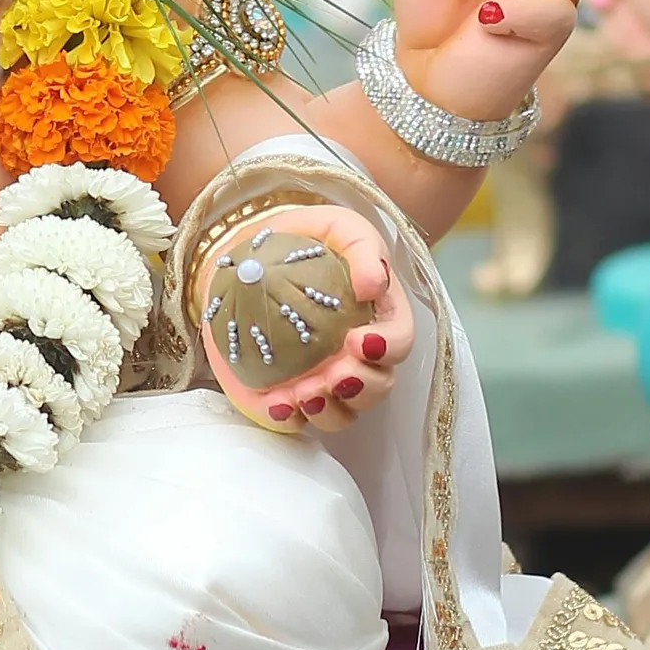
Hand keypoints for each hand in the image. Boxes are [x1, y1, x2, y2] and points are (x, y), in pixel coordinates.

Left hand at [197, 199, 413, 431]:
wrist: (249, 255)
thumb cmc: (306, 240)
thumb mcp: (339, 229)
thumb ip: (363, 249)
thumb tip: (374, 285)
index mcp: (379, 319)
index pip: (399, 343)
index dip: (387, 349)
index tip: (356, 339)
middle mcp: (357, 358)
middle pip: (378, 388)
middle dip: (361, 388)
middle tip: (332, 374)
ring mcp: (324, 380)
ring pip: (343, 414)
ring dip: (329, 411)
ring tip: (303, 393)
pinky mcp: (287, 394)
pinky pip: (295, 420)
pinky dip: (289, 418)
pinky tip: (277, 404)